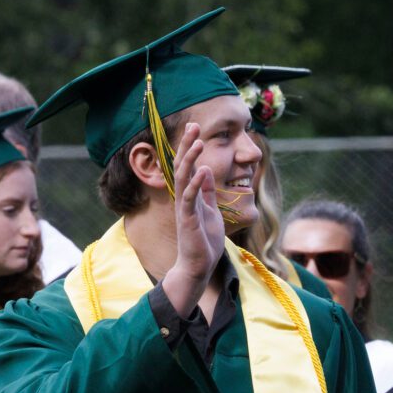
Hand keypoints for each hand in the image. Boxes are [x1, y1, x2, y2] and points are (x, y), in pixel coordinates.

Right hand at [161, 122, 224, 316]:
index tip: (194, 128)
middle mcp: (184, 199)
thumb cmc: (204, 242)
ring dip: (190, 160)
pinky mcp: (188, 221)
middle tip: (192, 125)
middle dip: (187, 146)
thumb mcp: (210, 212)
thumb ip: (206, 194)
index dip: (190, 147)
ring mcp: (185, 209)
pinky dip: (196, 184)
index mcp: (190, 196)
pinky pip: (190, 199)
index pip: (188, 167)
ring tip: (197, 142)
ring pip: (183, 179)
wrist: (198, 267)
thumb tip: (206, 174)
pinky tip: (203, 170)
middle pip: (182, 167)